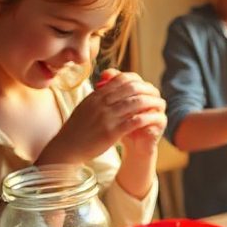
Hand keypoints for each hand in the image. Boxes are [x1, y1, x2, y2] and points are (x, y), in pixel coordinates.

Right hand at [41, 70, 166, 163]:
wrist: (67, 148)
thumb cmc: (77, 129)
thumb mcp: (86, 106)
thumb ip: (99, 96)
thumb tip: (111, 85)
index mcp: (96, 95)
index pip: (121, 79)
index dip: (137, 80)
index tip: (146, 86)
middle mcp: (102, 103)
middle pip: (131, 89)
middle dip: (148, 90)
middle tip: (158, 94)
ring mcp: (106, 117)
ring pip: (135, 103)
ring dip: (151, 103)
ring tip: (160, 106)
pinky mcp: (110, 132)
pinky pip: (133, 122)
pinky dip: (145, 119)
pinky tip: (153, 120)